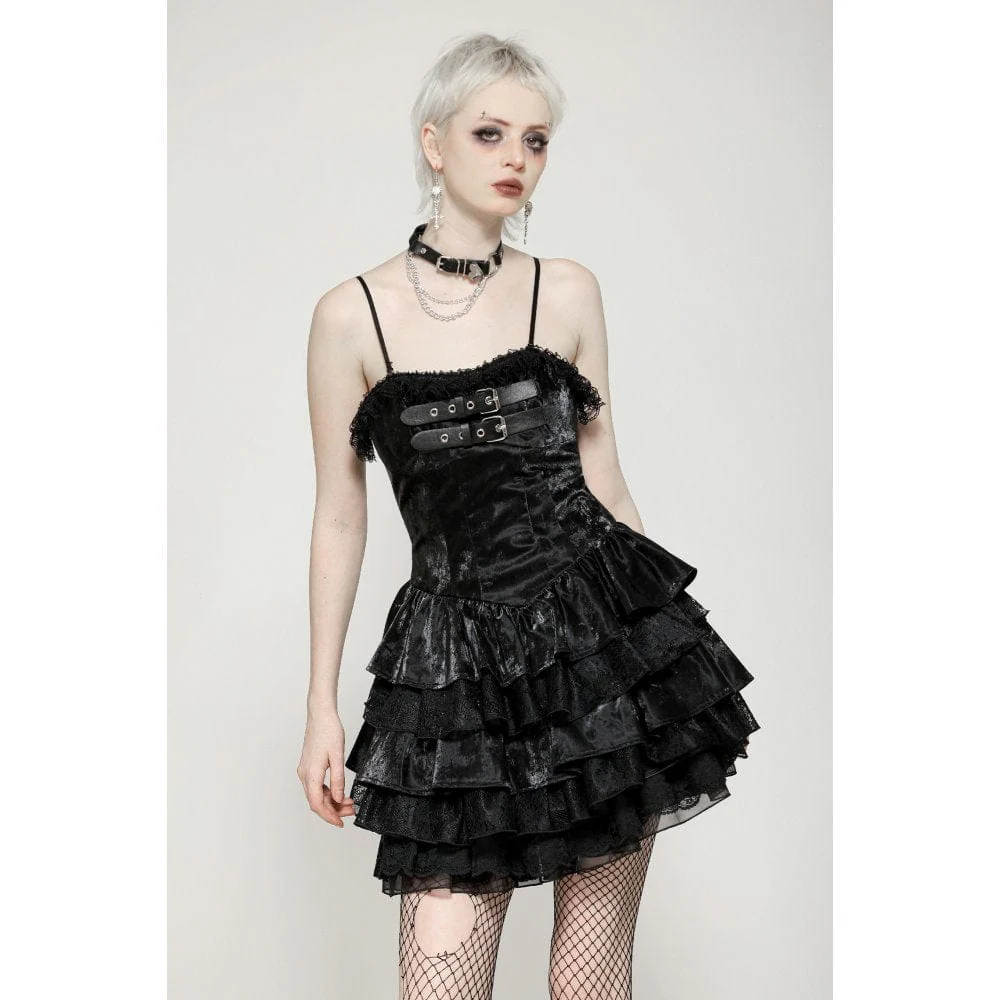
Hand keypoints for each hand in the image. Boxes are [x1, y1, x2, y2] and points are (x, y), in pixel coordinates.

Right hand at [297, 708, 355, 827]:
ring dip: (331, 801)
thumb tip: (337, 799)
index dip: (329, 816)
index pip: (317, 804)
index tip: (341, 823)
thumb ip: (338, 779)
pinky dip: (328, 792)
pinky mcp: (309, 766)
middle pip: (316, 802)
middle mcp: (304, 775)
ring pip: (316, 794)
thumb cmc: (329, 731)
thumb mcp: (338, 756)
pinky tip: (339, 792)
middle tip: (351, 811)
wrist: (321, 715)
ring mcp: (305, 771)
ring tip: (349, 802)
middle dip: (333, 810)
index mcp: (311, 774)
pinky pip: (316, 786)